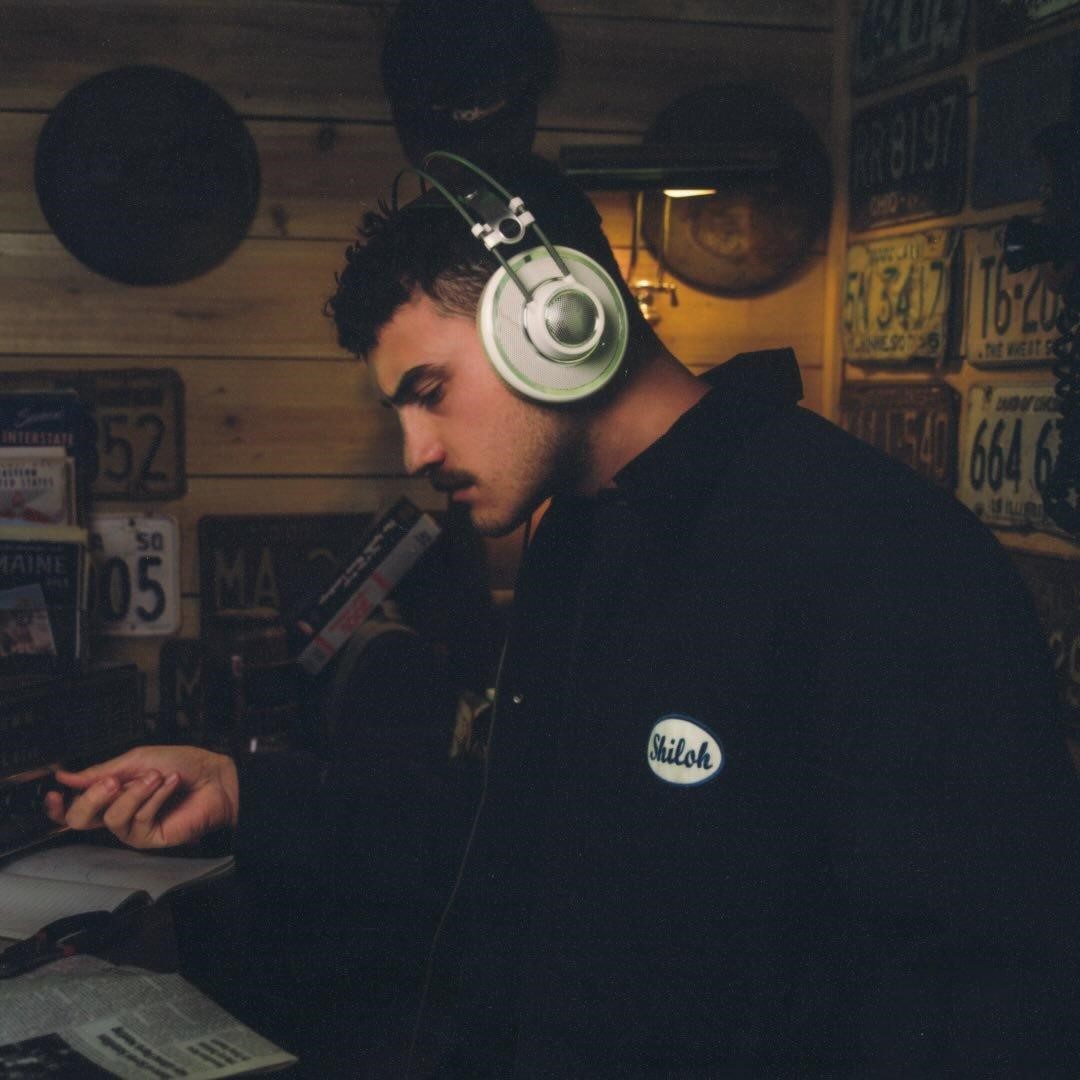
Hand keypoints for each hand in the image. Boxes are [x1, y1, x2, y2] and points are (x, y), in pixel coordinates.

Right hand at [44, 745, 239, 849]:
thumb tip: (65, 776)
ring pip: (112, 817)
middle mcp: (118, 813)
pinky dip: (154, 798)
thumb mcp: (138, 759)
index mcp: (111, 794)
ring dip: (136, 792)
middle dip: (93, 796)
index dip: (57, 806)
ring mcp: (133, 828)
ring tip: (156, 776)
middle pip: (80, 819)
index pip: (73, 808)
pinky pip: (139, 820)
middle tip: (114, 781)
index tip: (55, 792)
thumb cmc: (183, 764)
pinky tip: (169, 786)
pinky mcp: (151, 838)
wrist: (216, 776)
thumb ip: (101, 770)